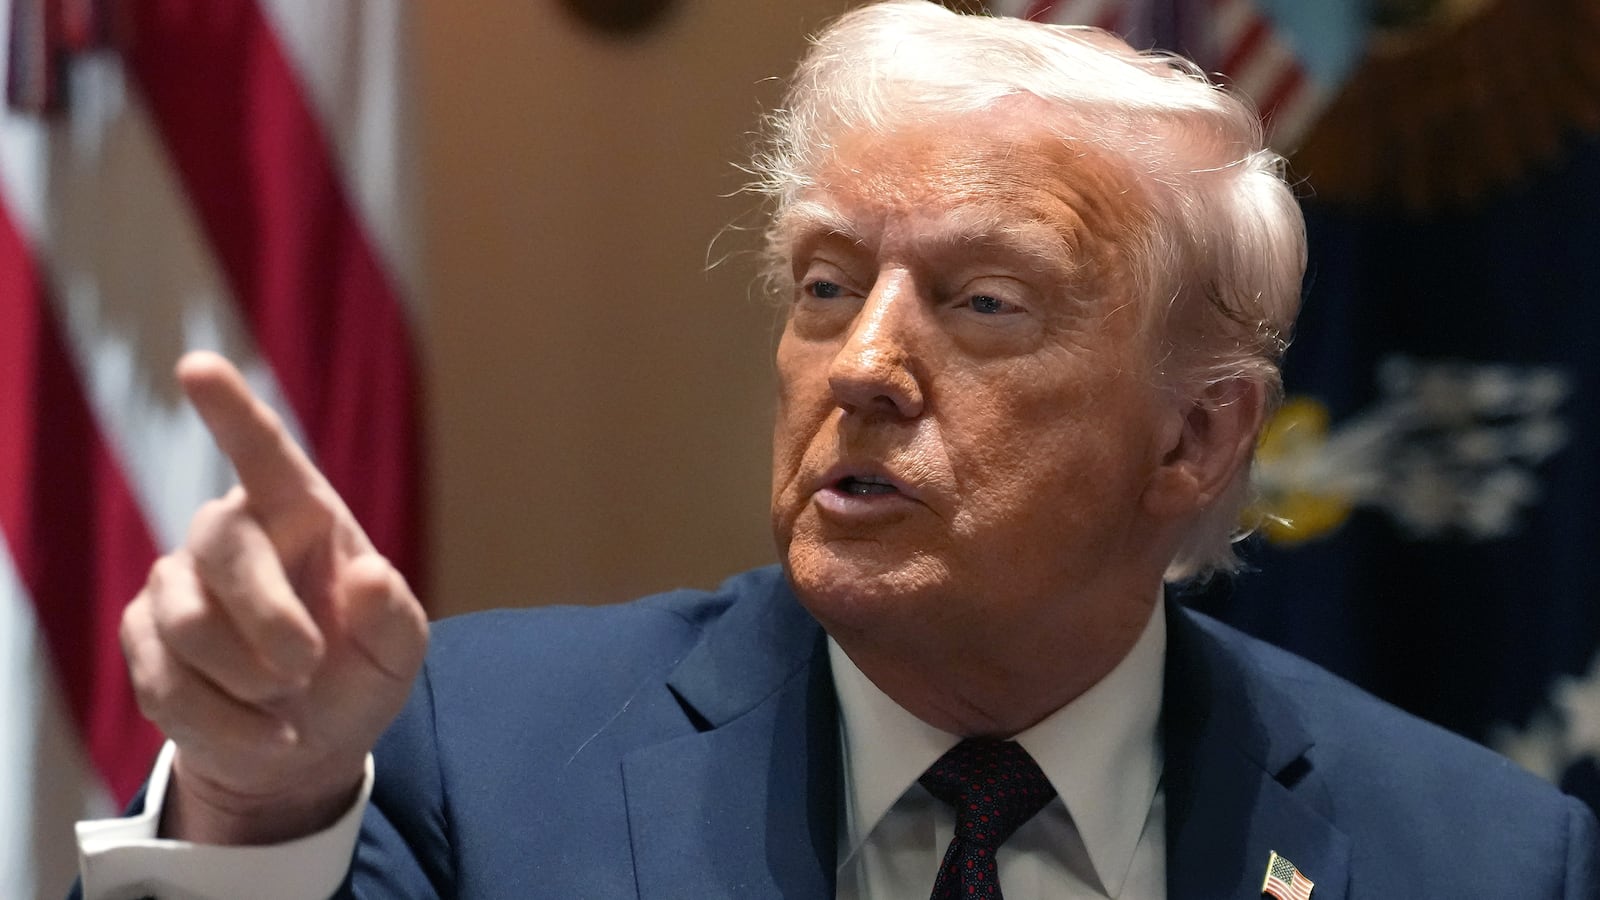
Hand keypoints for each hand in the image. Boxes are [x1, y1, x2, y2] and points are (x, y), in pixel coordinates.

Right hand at [119, 351, 427, 844]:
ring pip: (188, 625)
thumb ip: (394, 618)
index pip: (264, 452)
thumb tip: (372, 577)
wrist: (301, 743)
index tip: (199, 365)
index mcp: (302, 513)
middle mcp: (231, 533)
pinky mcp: (142, 639)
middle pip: (221, 546)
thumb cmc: (355, 674)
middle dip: (266, 618)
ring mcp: (176, 583)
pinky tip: (263, 731)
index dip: (231, 409)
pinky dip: (227, 724)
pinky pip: (167, 684)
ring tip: (287, 702)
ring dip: (248, 682)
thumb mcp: (397, 654)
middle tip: (306, 668)